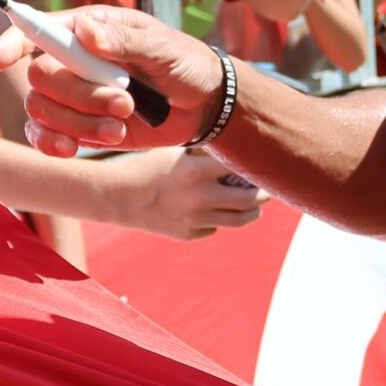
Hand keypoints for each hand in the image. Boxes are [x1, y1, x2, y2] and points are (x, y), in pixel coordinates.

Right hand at [0, 5, 224, 154]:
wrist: (202, 105)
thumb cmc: (185, 64)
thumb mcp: (163, 48)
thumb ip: (125, 41)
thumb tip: (86, 30)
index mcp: (89, 29)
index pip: (38, 29)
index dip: (13, 42)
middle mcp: (72, 59)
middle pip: (41, 77)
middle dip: (79, 96)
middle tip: (125, 103)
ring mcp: (72, 95)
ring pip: (43, 110)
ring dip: (79, 123)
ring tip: (122, 127)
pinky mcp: (76, 126)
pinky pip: (43, 136)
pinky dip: (52, 144)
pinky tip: (72, 150)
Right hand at [96, 149, 267, 239]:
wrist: (118, 197)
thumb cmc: (148, 167)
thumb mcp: (176, 152)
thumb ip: (205, 153)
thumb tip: (236, 151)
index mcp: (197, 171)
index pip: (241, 168)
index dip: (255, 165)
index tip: (262, 162)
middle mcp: (200, 198)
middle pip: (250, 200)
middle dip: (264, 193)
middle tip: (267, 188)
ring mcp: (195, 219)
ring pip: (238, 220)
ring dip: (252, 212)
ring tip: (255, 206)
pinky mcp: (188, 234)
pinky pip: (214, 227)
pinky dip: (218, 219)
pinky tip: (211, 210)